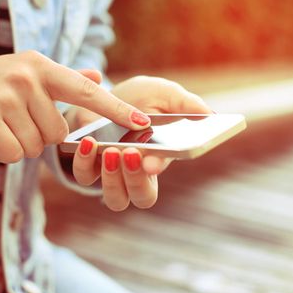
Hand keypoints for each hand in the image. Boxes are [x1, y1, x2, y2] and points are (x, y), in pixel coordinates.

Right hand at [0, 51, 149, 162]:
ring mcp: (7, 95)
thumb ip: (62, 80)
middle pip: (58, 132)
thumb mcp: (22, 74)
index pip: (87, 92)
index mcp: (40, 65)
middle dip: (39, 135)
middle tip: (12, 120)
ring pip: (38, 146)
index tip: (143, 122)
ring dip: (20, 143)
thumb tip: (97, 77)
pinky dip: (3, 153)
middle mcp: (27, 76)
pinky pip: (15, 154)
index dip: (116, 109)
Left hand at [69, 76, 211, 210]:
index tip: (151, 162)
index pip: (162, 171)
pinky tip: (88, 142)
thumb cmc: (140, 98)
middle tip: (130, 153)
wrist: (102, 95)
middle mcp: (138, 172)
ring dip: (112, 178)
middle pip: (142, 196)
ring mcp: (112, 173)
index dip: (158, 168)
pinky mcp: (88, 166)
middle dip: (136, 179)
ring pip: (115, 198)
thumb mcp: (164, 94)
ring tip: (111, 151)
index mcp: (161, 157)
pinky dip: (83, 163)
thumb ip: (185, 104)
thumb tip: (208, 114)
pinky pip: (85, 177)